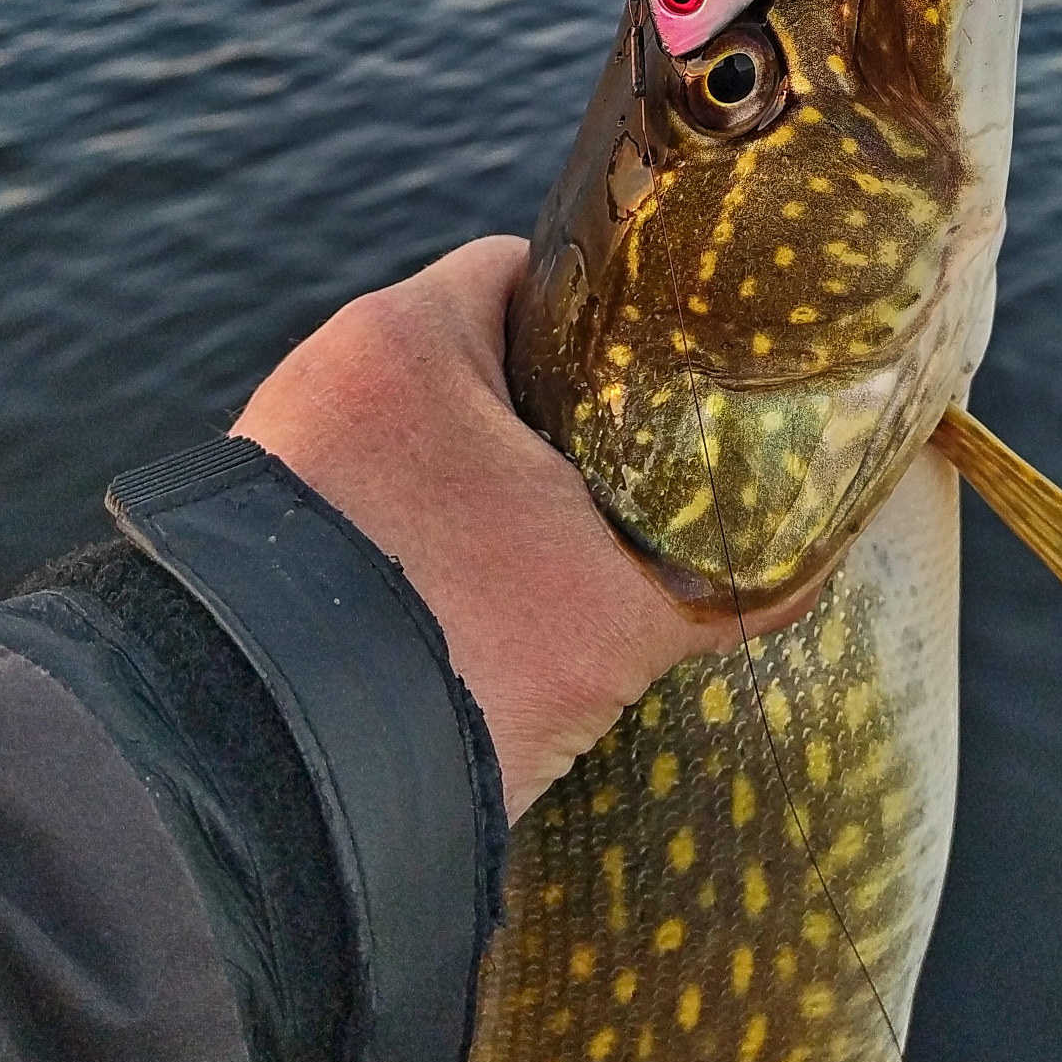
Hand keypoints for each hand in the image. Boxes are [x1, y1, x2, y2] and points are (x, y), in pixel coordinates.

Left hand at [233, 237, 813, 819]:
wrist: (290, 789)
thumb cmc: (470, 656)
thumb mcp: (623, 619)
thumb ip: (728, 583)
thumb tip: (815, 564)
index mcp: (411, 339)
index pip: (527, 272)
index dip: (605, 312)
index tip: (656, 367)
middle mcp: (329, 372)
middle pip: (470, 356)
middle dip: (543, 410)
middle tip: (621, 468)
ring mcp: (274, 450)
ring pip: (411, 436)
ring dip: (474, 479)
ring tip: (547, 543)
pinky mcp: (245, 534)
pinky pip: (354, 505)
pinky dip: (410, 534)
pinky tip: (467, 597)